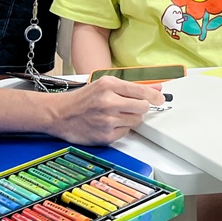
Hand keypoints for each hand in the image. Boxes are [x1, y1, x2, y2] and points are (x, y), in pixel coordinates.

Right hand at [48, 77, 163, 144]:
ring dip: (130, 118)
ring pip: (136, 121)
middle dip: (141, 107)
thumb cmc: (83, 99)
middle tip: (133, 106)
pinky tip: (110, 123)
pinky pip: (126, 132)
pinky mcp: (106, 136)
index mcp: (108, 86)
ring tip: (116, 114)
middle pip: (143, 107)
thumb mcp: (105, 84)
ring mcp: (107, 120)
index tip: (160, 98)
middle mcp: (108, 102)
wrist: (61, 114)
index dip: (154, 96)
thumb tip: (156, 88)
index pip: (141, 91)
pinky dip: (121, 129)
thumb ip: (132, 86)